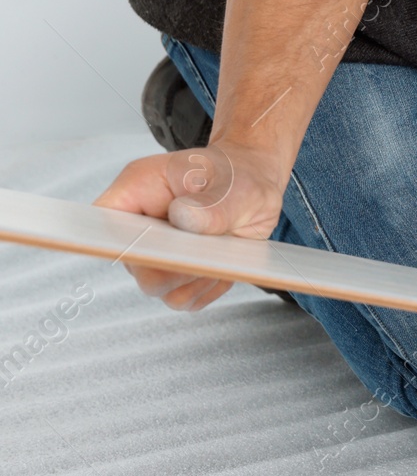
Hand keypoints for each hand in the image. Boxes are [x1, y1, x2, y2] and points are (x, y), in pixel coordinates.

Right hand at [92, 144, 285, 310]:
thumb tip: (185, 218)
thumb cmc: (235, 176)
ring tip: (223, 258)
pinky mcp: (179, 275)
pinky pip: (186, 298)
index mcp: (138, 190)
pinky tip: (225, 269)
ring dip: (195, 282)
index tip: (153, 253)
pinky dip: (208, 289)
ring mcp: (157, 254)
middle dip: (171, 269)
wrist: (252, 185)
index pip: (104, 223)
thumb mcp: (233, 184)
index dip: (117, 244)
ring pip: (161, 289)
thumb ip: (211, 203)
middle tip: (206, 258)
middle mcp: (141, 227)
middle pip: (135, 266)